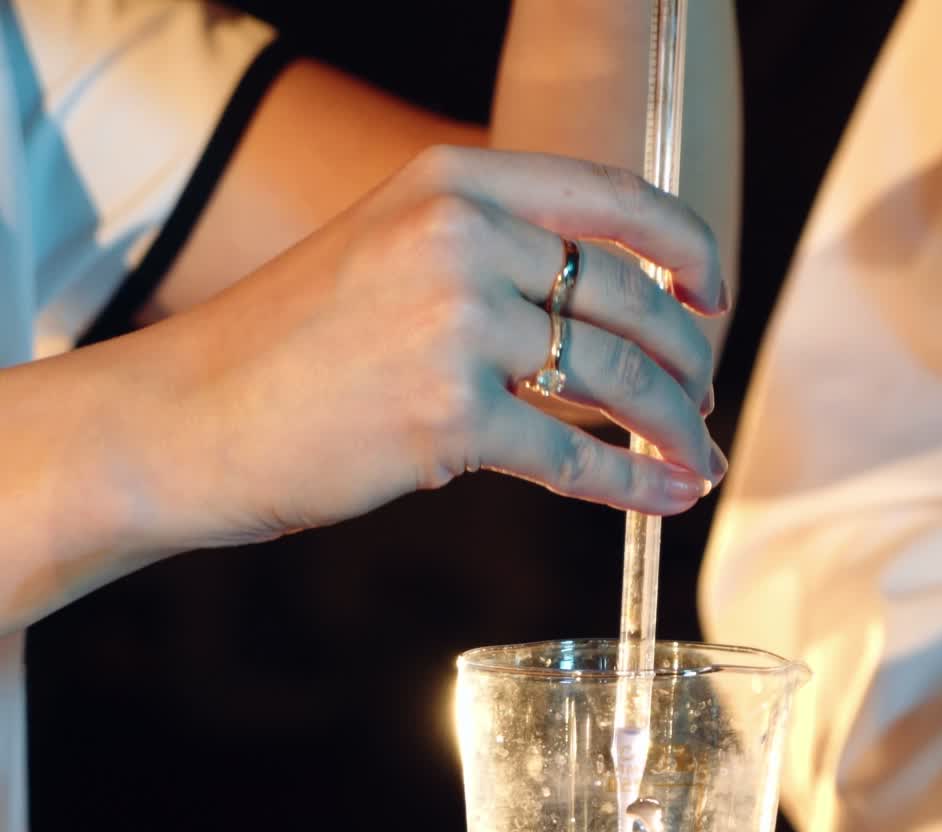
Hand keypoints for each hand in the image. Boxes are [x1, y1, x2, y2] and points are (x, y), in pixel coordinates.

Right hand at [117, 145, 728, 553]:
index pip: (615, 198)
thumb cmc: (290, 350)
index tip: (718, 296)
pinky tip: (661, 502)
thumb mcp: (390, 257)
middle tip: (704, 402)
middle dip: (690, 361)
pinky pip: (576, 457)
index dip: (689, 250)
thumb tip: (598, 314)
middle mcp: (464, 237)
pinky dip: (632, 486)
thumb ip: (492, 261)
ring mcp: (458, 324)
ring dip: (676, 430)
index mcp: (454, 182)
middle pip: (631, 300)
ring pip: (619, 382)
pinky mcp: (451, 416)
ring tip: (698, 463)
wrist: (187, 419)